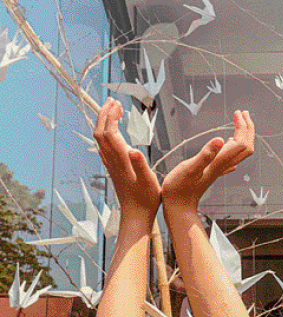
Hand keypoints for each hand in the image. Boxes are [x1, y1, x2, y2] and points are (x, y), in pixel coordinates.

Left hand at [94, 98, 160, 217]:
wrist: (136, 215)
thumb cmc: (145, 199)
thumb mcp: (148, 181)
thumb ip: (140, 164)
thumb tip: (134, 150)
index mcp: (121, 159)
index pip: (109, 132)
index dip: (111, 116)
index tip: (117, 104)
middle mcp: (112, 160)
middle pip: (100, 132)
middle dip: (104, 114)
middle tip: (112, 101)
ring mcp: (111, 165)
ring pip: (100, 139)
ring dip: (104, 122)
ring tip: (113, 111)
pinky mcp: (113, 169)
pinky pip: (104, 147)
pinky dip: (106, 133)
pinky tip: (113, 133)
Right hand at [162, 110, 253, 208]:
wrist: (178, 206)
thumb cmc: (179, 189)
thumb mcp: (189, 168)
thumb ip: (205, 154)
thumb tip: (220, 139)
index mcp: (219, 162)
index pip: (241, 142)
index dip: (242, 126)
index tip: (237, 113)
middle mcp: (222, 165)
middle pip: (245, 146)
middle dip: (247, 128)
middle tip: (243, 113)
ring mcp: (218, 169)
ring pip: (239, 151)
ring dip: (242, 135)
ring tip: (239, 122)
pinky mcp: (212, 171)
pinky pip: (230, 157)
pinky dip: (233, 145)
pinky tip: (227, 142)